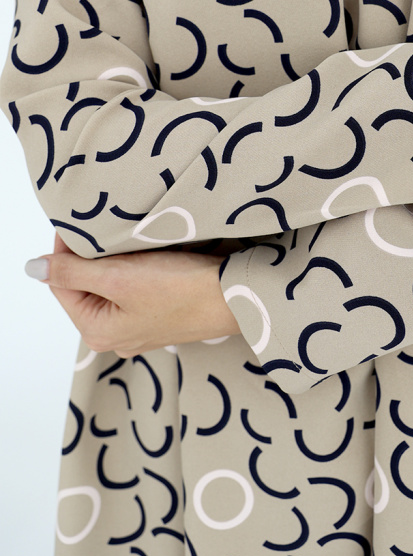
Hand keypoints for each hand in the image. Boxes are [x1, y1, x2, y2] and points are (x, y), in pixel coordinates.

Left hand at [29, 234, 240, 357]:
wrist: (236, 296)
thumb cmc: (183, 290)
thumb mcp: (120, 276)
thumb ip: (73, 271)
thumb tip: (33, 268)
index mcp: (98, 332)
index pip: (62, 283)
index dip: (66, 249)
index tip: (80, 220)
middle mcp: (115, 335)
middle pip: (86, 285)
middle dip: (92, 255)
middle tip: (106, 226)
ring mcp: (138, 326)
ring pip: (110, 284)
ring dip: (115, 259)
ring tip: (129, 238)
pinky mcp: (160, 314)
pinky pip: (133, 287)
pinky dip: (136, 267)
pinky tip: (148, 253)